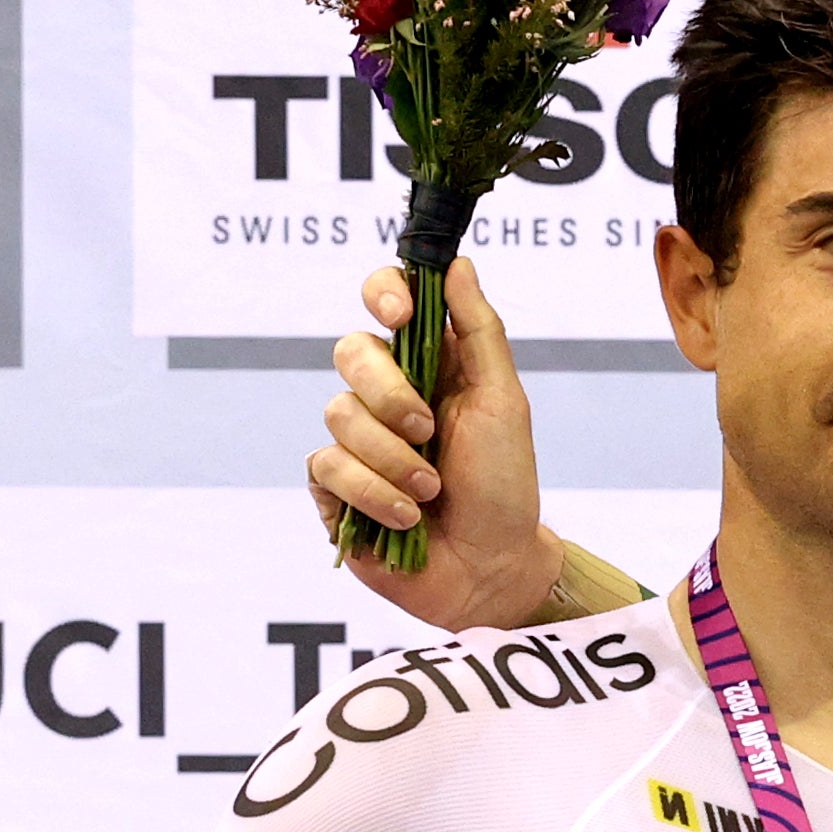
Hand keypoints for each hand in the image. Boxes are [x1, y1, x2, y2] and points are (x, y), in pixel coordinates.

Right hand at [312, 258, 559, 635]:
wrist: (492, 568)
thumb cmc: (505, 486)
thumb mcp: (503, 403)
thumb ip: (481, 332)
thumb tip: (457, 262)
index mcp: (427, 364)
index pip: (385, 301)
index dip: (382, 294)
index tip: (399, 315)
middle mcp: (384, 394)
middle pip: (350, 353)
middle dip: (391, 395)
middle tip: (429, 433)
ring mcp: (355, 440)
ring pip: (338, 416)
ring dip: (393, 460)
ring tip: (430, 493)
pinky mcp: (333, 488)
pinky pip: (327, 467)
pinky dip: (373, 494)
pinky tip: (405, 518)